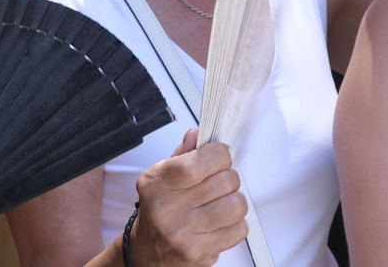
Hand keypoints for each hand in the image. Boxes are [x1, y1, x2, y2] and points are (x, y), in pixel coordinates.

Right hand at [131, 128, 248, 266]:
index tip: (220, 154)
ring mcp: (184, 235)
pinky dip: (235, 223)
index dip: (219, 154)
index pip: (199, 163)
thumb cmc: (158, 209)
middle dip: (228, 177)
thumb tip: (198, 134)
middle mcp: (168, 211)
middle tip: (219, 181)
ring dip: (234, 200)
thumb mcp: (162, 175)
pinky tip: (220, 221)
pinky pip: (240, 230)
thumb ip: (183, 154)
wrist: (148, 250)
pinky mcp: (201, 253)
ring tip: (221, 201)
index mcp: (157, 185)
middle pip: (225, 181)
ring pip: (237, 205)